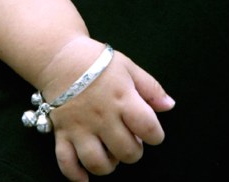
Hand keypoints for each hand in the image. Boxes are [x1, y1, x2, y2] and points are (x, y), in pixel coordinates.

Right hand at [42, 42, 174, 180]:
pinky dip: (76, 175)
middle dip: (134, 151)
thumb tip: (169, 106)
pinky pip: (66, 163)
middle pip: (126, 152)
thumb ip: (150, 88)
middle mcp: (102, 117)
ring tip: (110, 152)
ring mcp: (80, 127)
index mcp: (122, 99)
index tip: (151, 131)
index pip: (149, 128)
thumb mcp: (128, 67)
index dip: (156, 135)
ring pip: (98, 163)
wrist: (59, 57)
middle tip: (129, 139)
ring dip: (109, 165)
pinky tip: (85, 176)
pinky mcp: (62, 133)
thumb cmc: (96, 60)